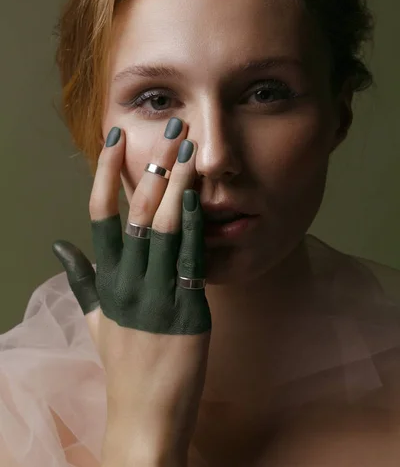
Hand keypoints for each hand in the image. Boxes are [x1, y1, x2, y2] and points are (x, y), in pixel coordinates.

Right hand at [52, 119, 211, 465]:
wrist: (144, 416)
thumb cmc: (122, 364)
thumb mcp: (96, 318)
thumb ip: (81, 278)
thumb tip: (61, 246)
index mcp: (106, 280)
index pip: (101, 216)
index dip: (106, 175)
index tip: (114, 140)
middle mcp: (127, 282)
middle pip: (138, 212)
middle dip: (154, 166)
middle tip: (171, 128)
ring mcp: (156, 295)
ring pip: (166, 229)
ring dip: (178, 186)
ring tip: (190, 149)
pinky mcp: (187, 311)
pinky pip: (191, 261)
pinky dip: (196, 226)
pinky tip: (202, 197)